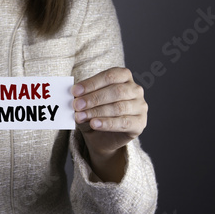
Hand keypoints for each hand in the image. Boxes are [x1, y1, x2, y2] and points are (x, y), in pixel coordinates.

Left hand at [71, 67, 147, 181]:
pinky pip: (123, 123)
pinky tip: (94, 124)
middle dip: (93, 98)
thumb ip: (83, 97)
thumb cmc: (95, 113)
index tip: (75, 91)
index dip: (92, 83)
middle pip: (116, 91)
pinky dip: (107, 123)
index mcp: (123, 77)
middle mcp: (135, 89)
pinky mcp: (140, 123)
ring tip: (80, 116)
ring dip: (97, 112)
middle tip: (76, 105)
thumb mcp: (87, 103)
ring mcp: (140, 106)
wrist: (102, 137)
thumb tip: (74, 96)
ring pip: (119, 107)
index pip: (109, 76)